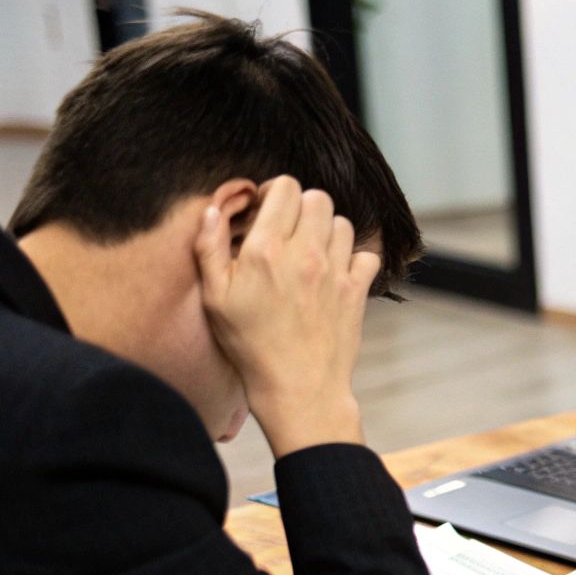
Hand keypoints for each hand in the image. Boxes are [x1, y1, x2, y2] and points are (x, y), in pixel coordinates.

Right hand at [195, 175, 379, 456]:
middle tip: (289, 230)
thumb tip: (215, 208)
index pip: (286, 187)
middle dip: (302, 207)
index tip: (267, 212)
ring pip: (342, 223)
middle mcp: (305, 253)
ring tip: (310, 252)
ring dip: (327, 230)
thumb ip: (209, 247)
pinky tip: (336, 272)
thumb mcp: (215, 297)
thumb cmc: (251, 345)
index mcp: (266, 249)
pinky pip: (366, 255)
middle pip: (317, 198)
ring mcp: (336, 271)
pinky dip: (355, 258)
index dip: (275, 192)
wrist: (297, 387)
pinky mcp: (356, 290)